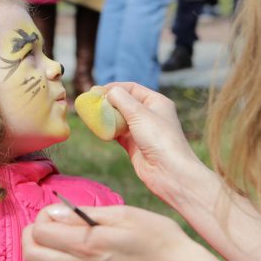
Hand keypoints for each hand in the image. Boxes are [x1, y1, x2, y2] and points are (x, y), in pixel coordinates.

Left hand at [22, 203, 222, 260]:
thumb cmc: (158, 237)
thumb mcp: (124, 214)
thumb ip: (84, 215)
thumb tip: (54, 212)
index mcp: (88, 246)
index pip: (39, 234)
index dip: (42, 217)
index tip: (58, 211)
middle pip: (32, 254)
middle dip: (33, 234)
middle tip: (51, 223)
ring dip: (47, 250)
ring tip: (68, 236)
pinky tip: (86, 252)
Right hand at [103, 83, 204, 202]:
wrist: (169, 172)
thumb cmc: (159, 138)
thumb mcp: (139, 113)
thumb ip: (121, 99)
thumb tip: (108, 92)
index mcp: (156, 102)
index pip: (132, 88)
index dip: (114, 88)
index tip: (96, 91)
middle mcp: (150, 114)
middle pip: (125, 103)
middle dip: (108, 102)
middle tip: (91, 103)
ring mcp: (142, 131)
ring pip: (120, 119)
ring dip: (107, 117)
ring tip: (91, 116)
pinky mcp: (135, 145)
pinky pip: (118, 134)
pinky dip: (108, 131)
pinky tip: (98, 129)